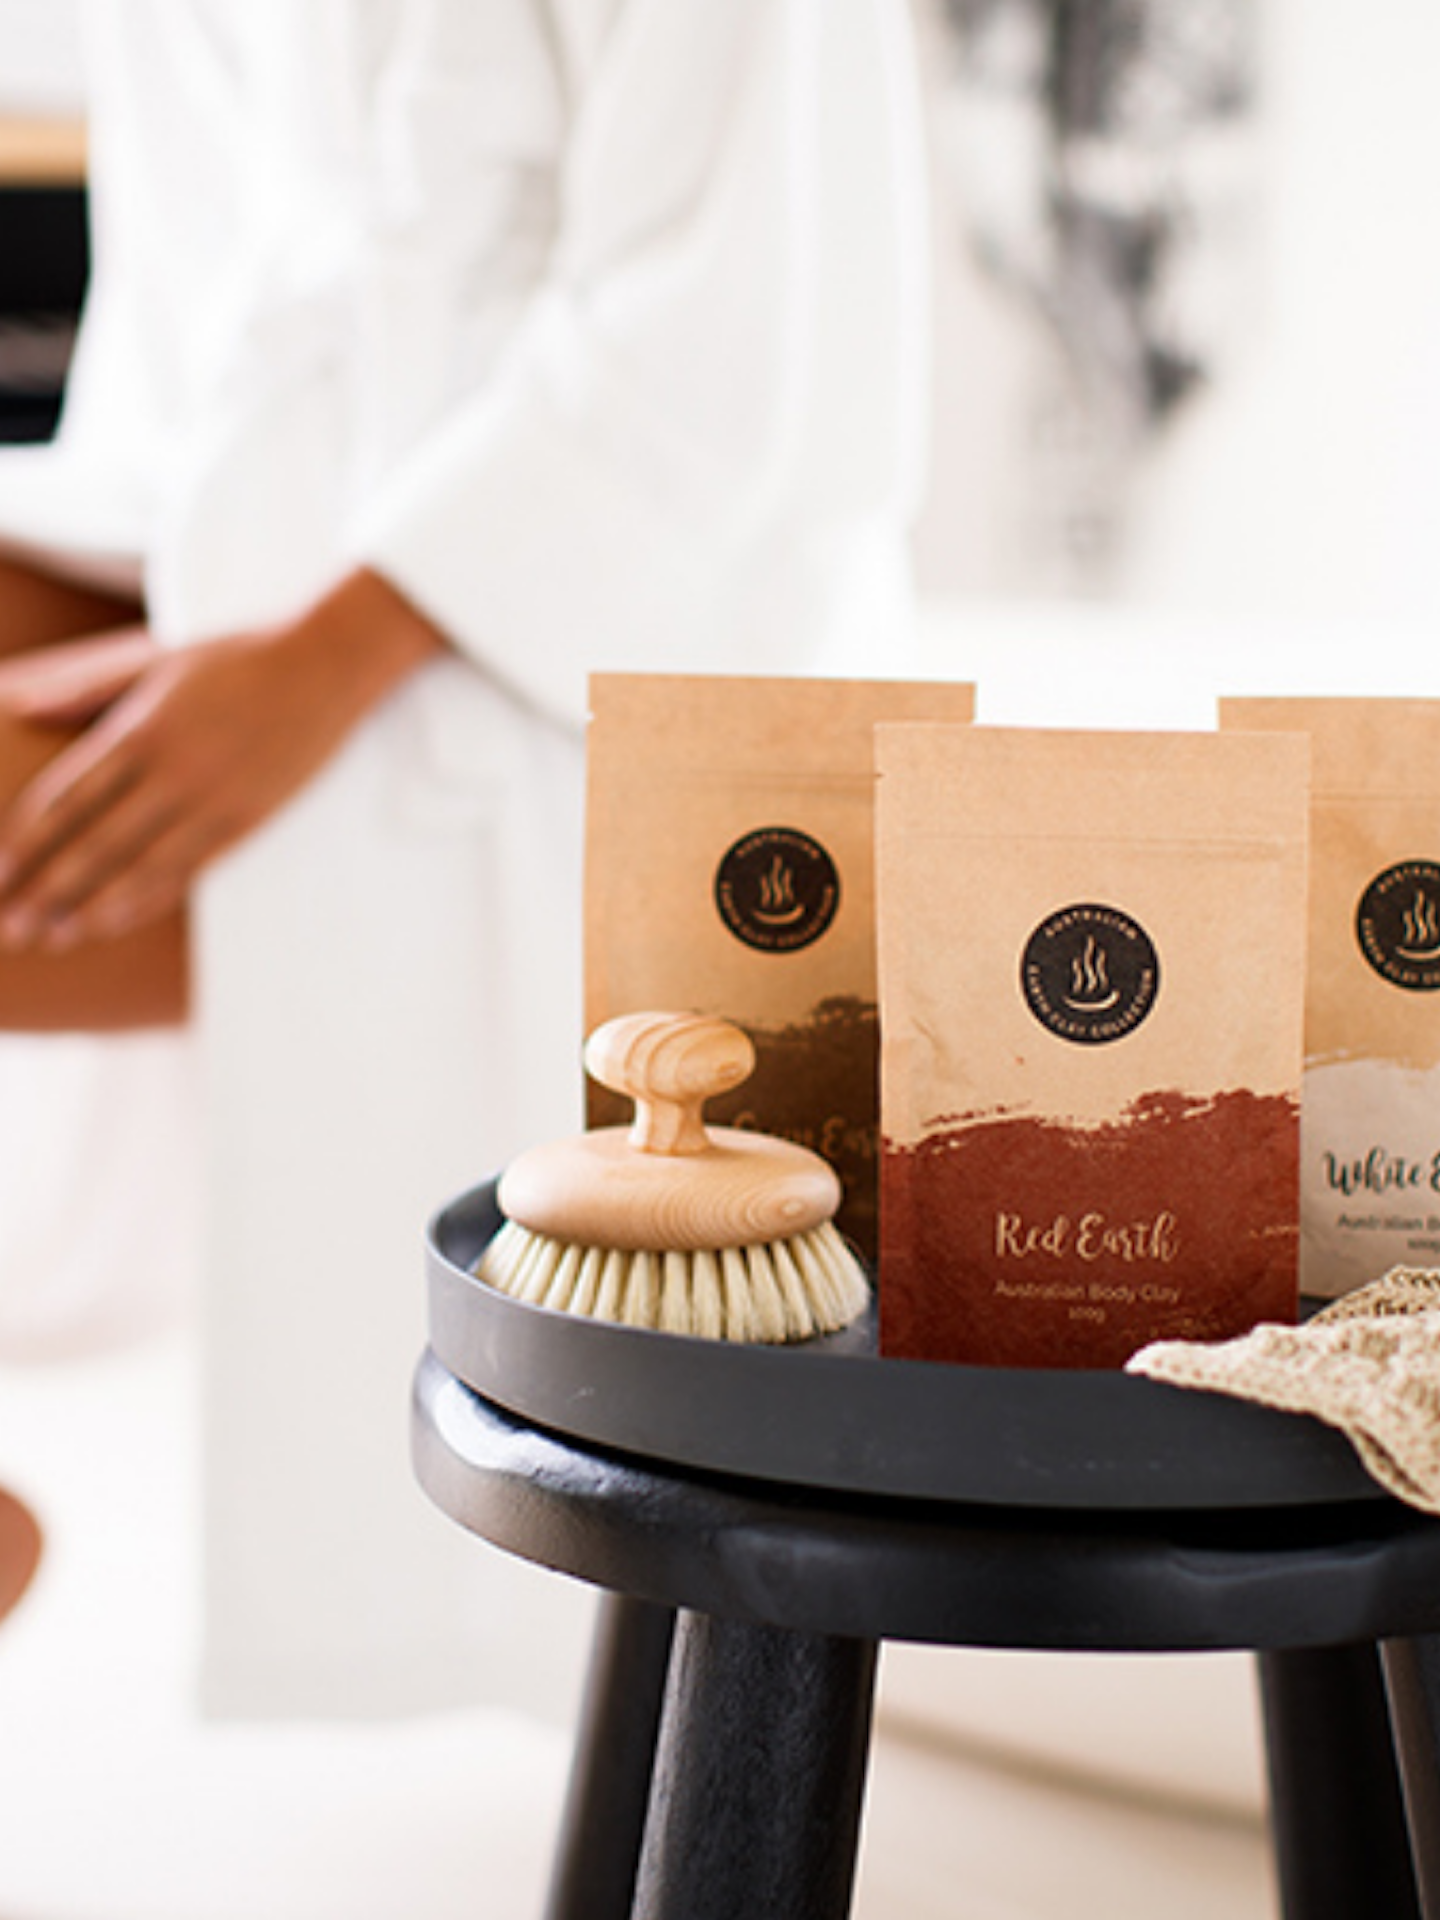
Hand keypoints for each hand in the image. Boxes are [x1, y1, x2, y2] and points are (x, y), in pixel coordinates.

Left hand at [0, 569, 445, 947]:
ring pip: (137, 868)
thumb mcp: (157, 658)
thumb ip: (86, 685)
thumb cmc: (239, 657)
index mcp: (141, 729)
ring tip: (49, 937)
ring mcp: (212, 801)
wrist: (326, 665)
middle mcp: (172, 771)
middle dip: (44, 888)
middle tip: (7, 927)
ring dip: (87, 908)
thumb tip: (17, 703)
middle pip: (93, 843)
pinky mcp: (247, 821)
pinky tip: (111, 922)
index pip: (67, 797)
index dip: (26, 840)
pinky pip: (187, 870)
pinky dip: (144, 900)